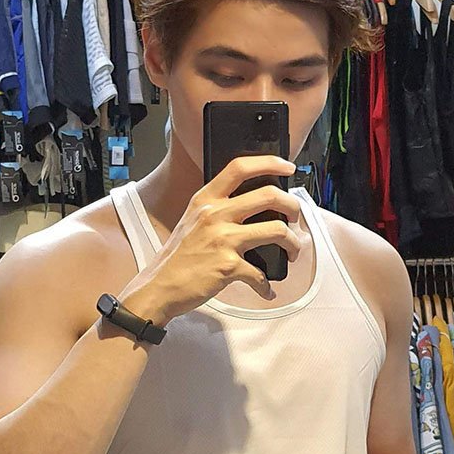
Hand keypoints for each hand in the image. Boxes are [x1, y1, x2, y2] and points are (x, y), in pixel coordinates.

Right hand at [123, 155, 304, 325]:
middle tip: (295, 218)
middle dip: (292, 206)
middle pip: (269, 195)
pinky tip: (267, 291)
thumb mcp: (191, 221)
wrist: (158, 287)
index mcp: (206, 199)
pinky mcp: (227, 266)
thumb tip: (252, 208)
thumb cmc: (177, 258)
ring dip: (292, 242)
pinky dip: (266, 286)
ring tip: (293, 251)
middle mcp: (215, 214)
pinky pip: (260, 274)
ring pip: (276, 230)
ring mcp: (222, 240)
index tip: (287, 167)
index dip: (270, 162)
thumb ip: (217, 210)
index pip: (240, 167)